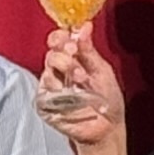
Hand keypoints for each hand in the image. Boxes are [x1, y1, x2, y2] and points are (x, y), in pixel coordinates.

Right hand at [36, 25, 126, 148]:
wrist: (108, 128)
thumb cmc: (107, 101)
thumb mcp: (102, 70)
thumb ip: (89, 50)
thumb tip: (85, 26)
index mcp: (72, 60)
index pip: (58, 42)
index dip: (60, 37)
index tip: (70, 36)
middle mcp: (59, 72)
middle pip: (51, 53)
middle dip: (64, 52)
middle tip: (74, 53)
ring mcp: (51, 88)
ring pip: (48, 69)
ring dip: (65, 70)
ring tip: (82, 80)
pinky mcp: (45, 104)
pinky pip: (45, 90)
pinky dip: (58, 88)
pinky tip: (70, 92)